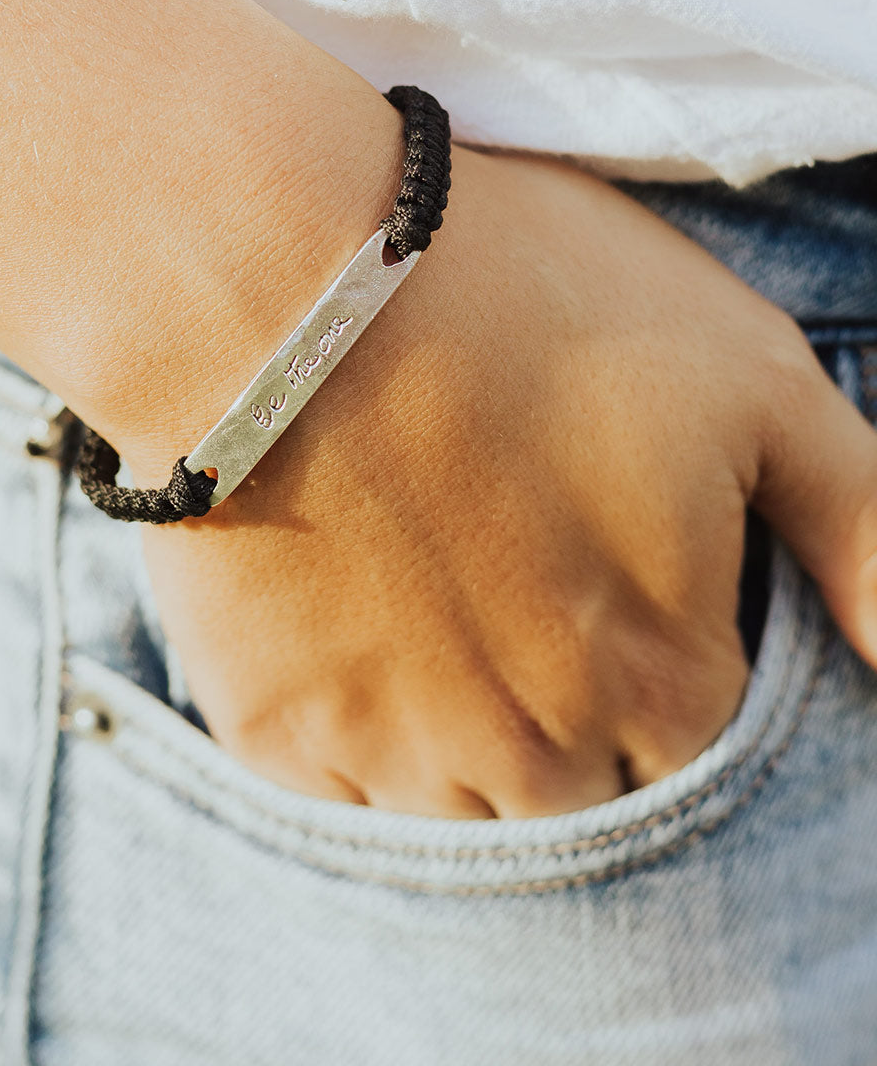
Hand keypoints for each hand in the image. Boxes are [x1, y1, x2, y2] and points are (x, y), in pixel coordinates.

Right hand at [136, 145, 876, 818]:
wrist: (279, 283)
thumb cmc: (523, 305)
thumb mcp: (753, 385)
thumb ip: (870, 536)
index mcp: (662, 685)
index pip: (690, 748)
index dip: (649, 655)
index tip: (588, 571)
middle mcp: (533, 755)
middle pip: (572, 794)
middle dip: (554, 708)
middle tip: (493, 577)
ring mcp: (392, 755)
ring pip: (453, 807)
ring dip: (448, 725)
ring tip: (415, 593)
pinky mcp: (273, 732)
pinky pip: (333, 787)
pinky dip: (347, 718)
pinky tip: (341, 615)